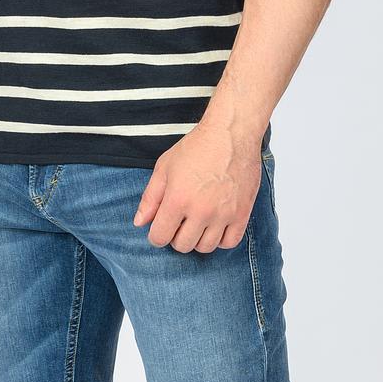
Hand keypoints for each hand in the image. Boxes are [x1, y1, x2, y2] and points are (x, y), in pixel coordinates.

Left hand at [132, 122, 263, 252]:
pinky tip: (215, 226)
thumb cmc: (196, 147)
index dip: (156, 235)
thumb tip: (140, 222)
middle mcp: (201, 211)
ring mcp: (223, 214)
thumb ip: (150, 198)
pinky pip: (230, 242)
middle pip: (183, 246)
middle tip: (180, 223)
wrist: (231, 134)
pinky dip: (221, 240)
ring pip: (206, 247)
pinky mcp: (242, 213)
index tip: (161, 228)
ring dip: (198, 239)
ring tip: (197, 223)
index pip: (160, 237)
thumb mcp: (164, 168)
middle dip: (176, 237)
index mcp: (177, 199)